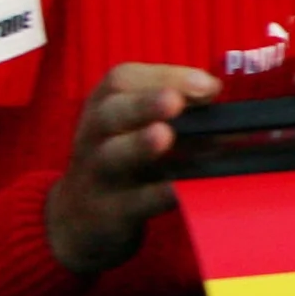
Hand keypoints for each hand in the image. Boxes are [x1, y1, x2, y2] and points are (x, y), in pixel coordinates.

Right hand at [46, 63, 219, 275]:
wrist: (78, 219)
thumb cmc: (121, 160)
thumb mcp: (132, 126)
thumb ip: (173, 107)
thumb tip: (216, 91)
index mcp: (104, 106)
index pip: (123, 80)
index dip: (164, 76)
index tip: (207, 84)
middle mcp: (96, 136)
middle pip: (111, 113)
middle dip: (143, 104)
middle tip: (174, 101)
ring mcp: (99, 175)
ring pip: (112, 156)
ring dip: (139, 144)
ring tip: (164, 136)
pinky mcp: (109, 212)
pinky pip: (133, 203)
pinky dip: (157, 195)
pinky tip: (180, 189)